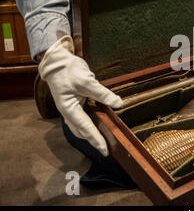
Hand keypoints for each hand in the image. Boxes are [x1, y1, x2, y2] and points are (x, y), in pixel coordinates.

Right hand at [38, 35, 122, 155]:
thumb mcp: (86, 81)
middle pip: (82, 131)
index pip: (84, 127)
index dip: (95, 139)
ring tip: (105, 140)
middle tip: (107, 149)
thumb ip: (102, 93)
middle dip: (94, 140)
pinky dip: (92, 123)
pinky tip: (101, 124)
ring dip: (92, 133)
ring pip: (82, 126)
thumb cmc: (68, 70)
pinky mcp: (75, 104)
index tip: (104, 149)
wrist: (57, 61)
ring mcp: (71, 109)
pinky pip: (84, 118)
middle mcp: (68, 111)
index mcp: (68, 108)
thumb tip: (118, 103)